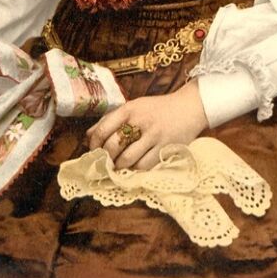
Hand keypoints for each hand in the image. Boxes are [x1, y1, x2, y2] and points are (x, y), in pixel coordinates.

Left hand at [85, 81, 208, 170]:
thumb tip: (88, 136)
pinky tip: (133, 168)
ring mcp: (153, 135)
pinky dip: (135, 170)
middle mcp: (140, 121)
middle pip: (114, 146)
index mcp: (129, 108)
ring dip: (120, 167)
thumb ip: (111, 120)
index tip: (93, 151)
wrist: (188, 108)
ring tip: (118, 168)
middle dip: (106, 158)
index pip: (103, 128)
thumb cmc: (157, 109)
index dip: (95, 144)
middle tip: (106, 163)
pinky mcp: (165, 147)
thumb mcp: (133, 107)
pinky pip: (144, 165)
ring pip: (128, 159)